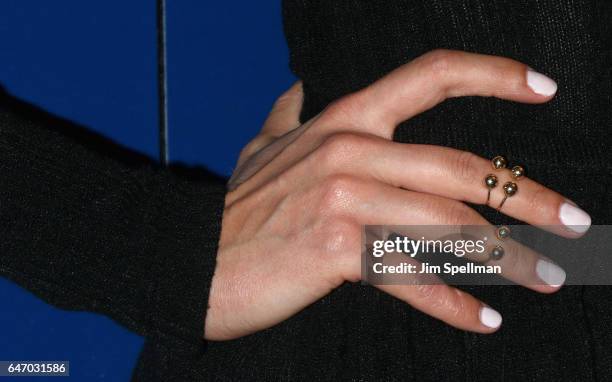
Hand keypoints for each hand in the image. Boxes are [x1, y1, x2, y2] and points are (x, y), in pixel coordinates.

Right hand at [205, 50, 589, 339]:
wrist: (188, 259)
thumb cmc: (232, 209)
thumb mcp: (259, 146)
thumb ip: (287, 113)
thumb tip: (298, 87)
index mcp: (342, 120)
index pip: (430, 77)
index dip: (492, 75)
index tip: (544, 88)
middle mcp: (350, 151)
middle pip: (461, 166)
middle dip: (527, 195)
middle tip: (574, 221)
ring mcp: (343, 199)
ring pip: (446, 225)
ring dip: (505, 257)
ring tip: (544, 276)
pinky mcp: (335, 250)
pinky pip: (410, 276)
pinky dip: (453, 302)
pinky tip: (484, 318)